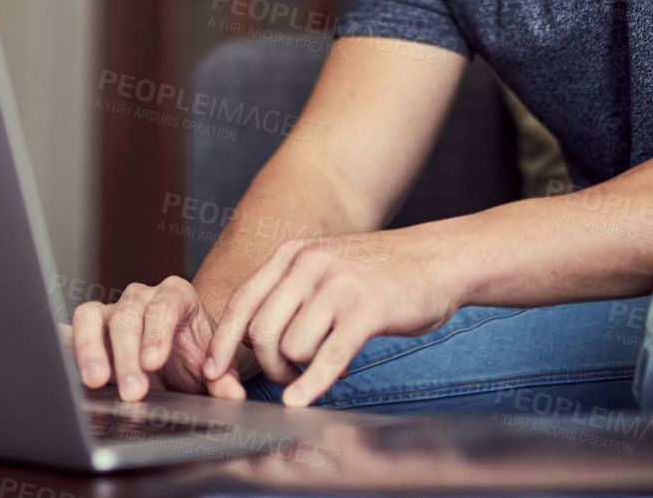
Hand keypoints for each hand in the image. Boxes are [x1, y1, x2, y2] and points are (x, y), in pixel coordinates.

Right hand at [69, 276, 247, 401]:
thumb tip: (232, 394)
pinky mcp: (89, 330)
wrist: (179, 364)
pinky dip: (66, 348)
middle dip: (127, 354)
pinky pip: (70, 331)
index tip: (153, 362)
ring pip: (92, 316)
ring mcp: (112, 311)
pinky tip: (64, 370)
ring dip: (91, 349)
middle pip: (128, 315)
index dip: (157, 332)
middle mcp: (142, 297)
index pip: (165, 305)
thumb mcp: (214, 370)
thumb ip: (224, 380)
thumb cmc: (195, 359)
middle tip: (132, 390)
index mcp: (177, 296)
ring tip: (96, 382)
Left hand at [203, 231, 455, 406]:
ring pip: (291, 348)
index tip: (213, 372)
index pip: (242, 302)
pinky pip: (327, 357)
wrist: (439, 258)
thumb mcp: (325, 266)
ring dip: (301, 371)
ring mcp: (338, 284)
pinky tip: (302, 400)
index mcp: (293, 254)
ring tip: (324, 366)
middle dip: (271, 366)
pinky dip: (311, 385)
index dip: (223, 342)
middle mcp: (310, 263)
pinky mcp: (366, 309)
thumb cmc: (380, 272)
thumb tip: (250, 337)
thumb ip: (289, 292)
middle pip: (262, 332)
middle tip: (290, 376)